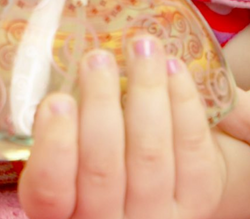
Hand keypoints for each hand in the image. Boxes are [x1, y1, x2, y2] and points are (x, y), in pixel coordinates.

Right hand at [18, 38, 225, 218]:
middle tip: (97, 58)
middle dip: (101, 104)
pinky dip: (184, 104)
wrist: (150, 193)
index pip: (49, 191)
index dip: (54, 147)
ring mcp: (157, 217)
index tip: (57, 100)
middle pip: (103, 168)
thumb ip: (52, 132)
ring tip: (140, 47)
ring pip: (150, 155)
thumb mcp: (60, 161)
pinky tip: (173, 68)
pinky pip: (193, 151)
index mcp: (59, 214)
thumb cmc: (90, 162)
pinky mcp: (200, 201)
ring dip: (146, 93)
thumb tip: (51, 81)